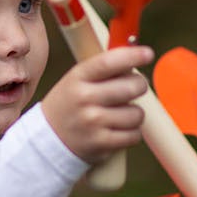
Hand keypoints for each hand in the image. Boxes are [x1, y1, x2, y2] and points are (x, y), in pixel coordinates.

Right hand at [41, 46, 152, 167]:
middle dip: (139, 86)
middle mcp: (84, 98)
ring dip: (134, 113)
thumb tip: (137, 54)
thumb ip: (104, 68)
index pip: (108, 62)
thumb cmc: (71, 104)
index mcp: (78, 77)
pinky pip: (134, 135)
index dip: (132, 56)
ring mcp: (93, 122)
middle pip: (132, 87)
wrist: (49, 138)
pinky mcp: (101, 143)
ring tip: (120, 114)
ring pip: (136, 114)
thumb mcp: (77, 80)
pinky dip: (132, 132)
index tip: (147, 54)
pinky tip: (119, 129)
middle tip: (134, 88)